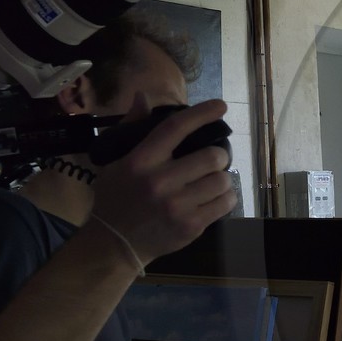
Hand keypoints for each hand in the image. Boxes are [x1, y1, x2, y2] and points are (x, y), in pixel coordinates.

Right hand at [88, 97, 235, 266]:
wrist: (115, 243)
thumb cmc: (116, 197)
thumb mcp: (116, 161)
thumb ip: (132, 128)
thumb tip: (143, 97)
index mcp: (140, 161)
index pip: (176, 128)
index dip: (202, 113)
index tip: (221, 106)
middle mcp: (160, 182)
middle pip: (210, 156)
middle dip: (218, 155)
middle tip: (213, 158)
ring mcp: (177, 206)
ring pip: (222, 180)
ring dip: (222, 177)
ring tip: (212, 179)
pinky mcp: (191, 226)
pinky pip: (225, 203)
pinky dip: (226, 197)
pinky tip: (215, 197)